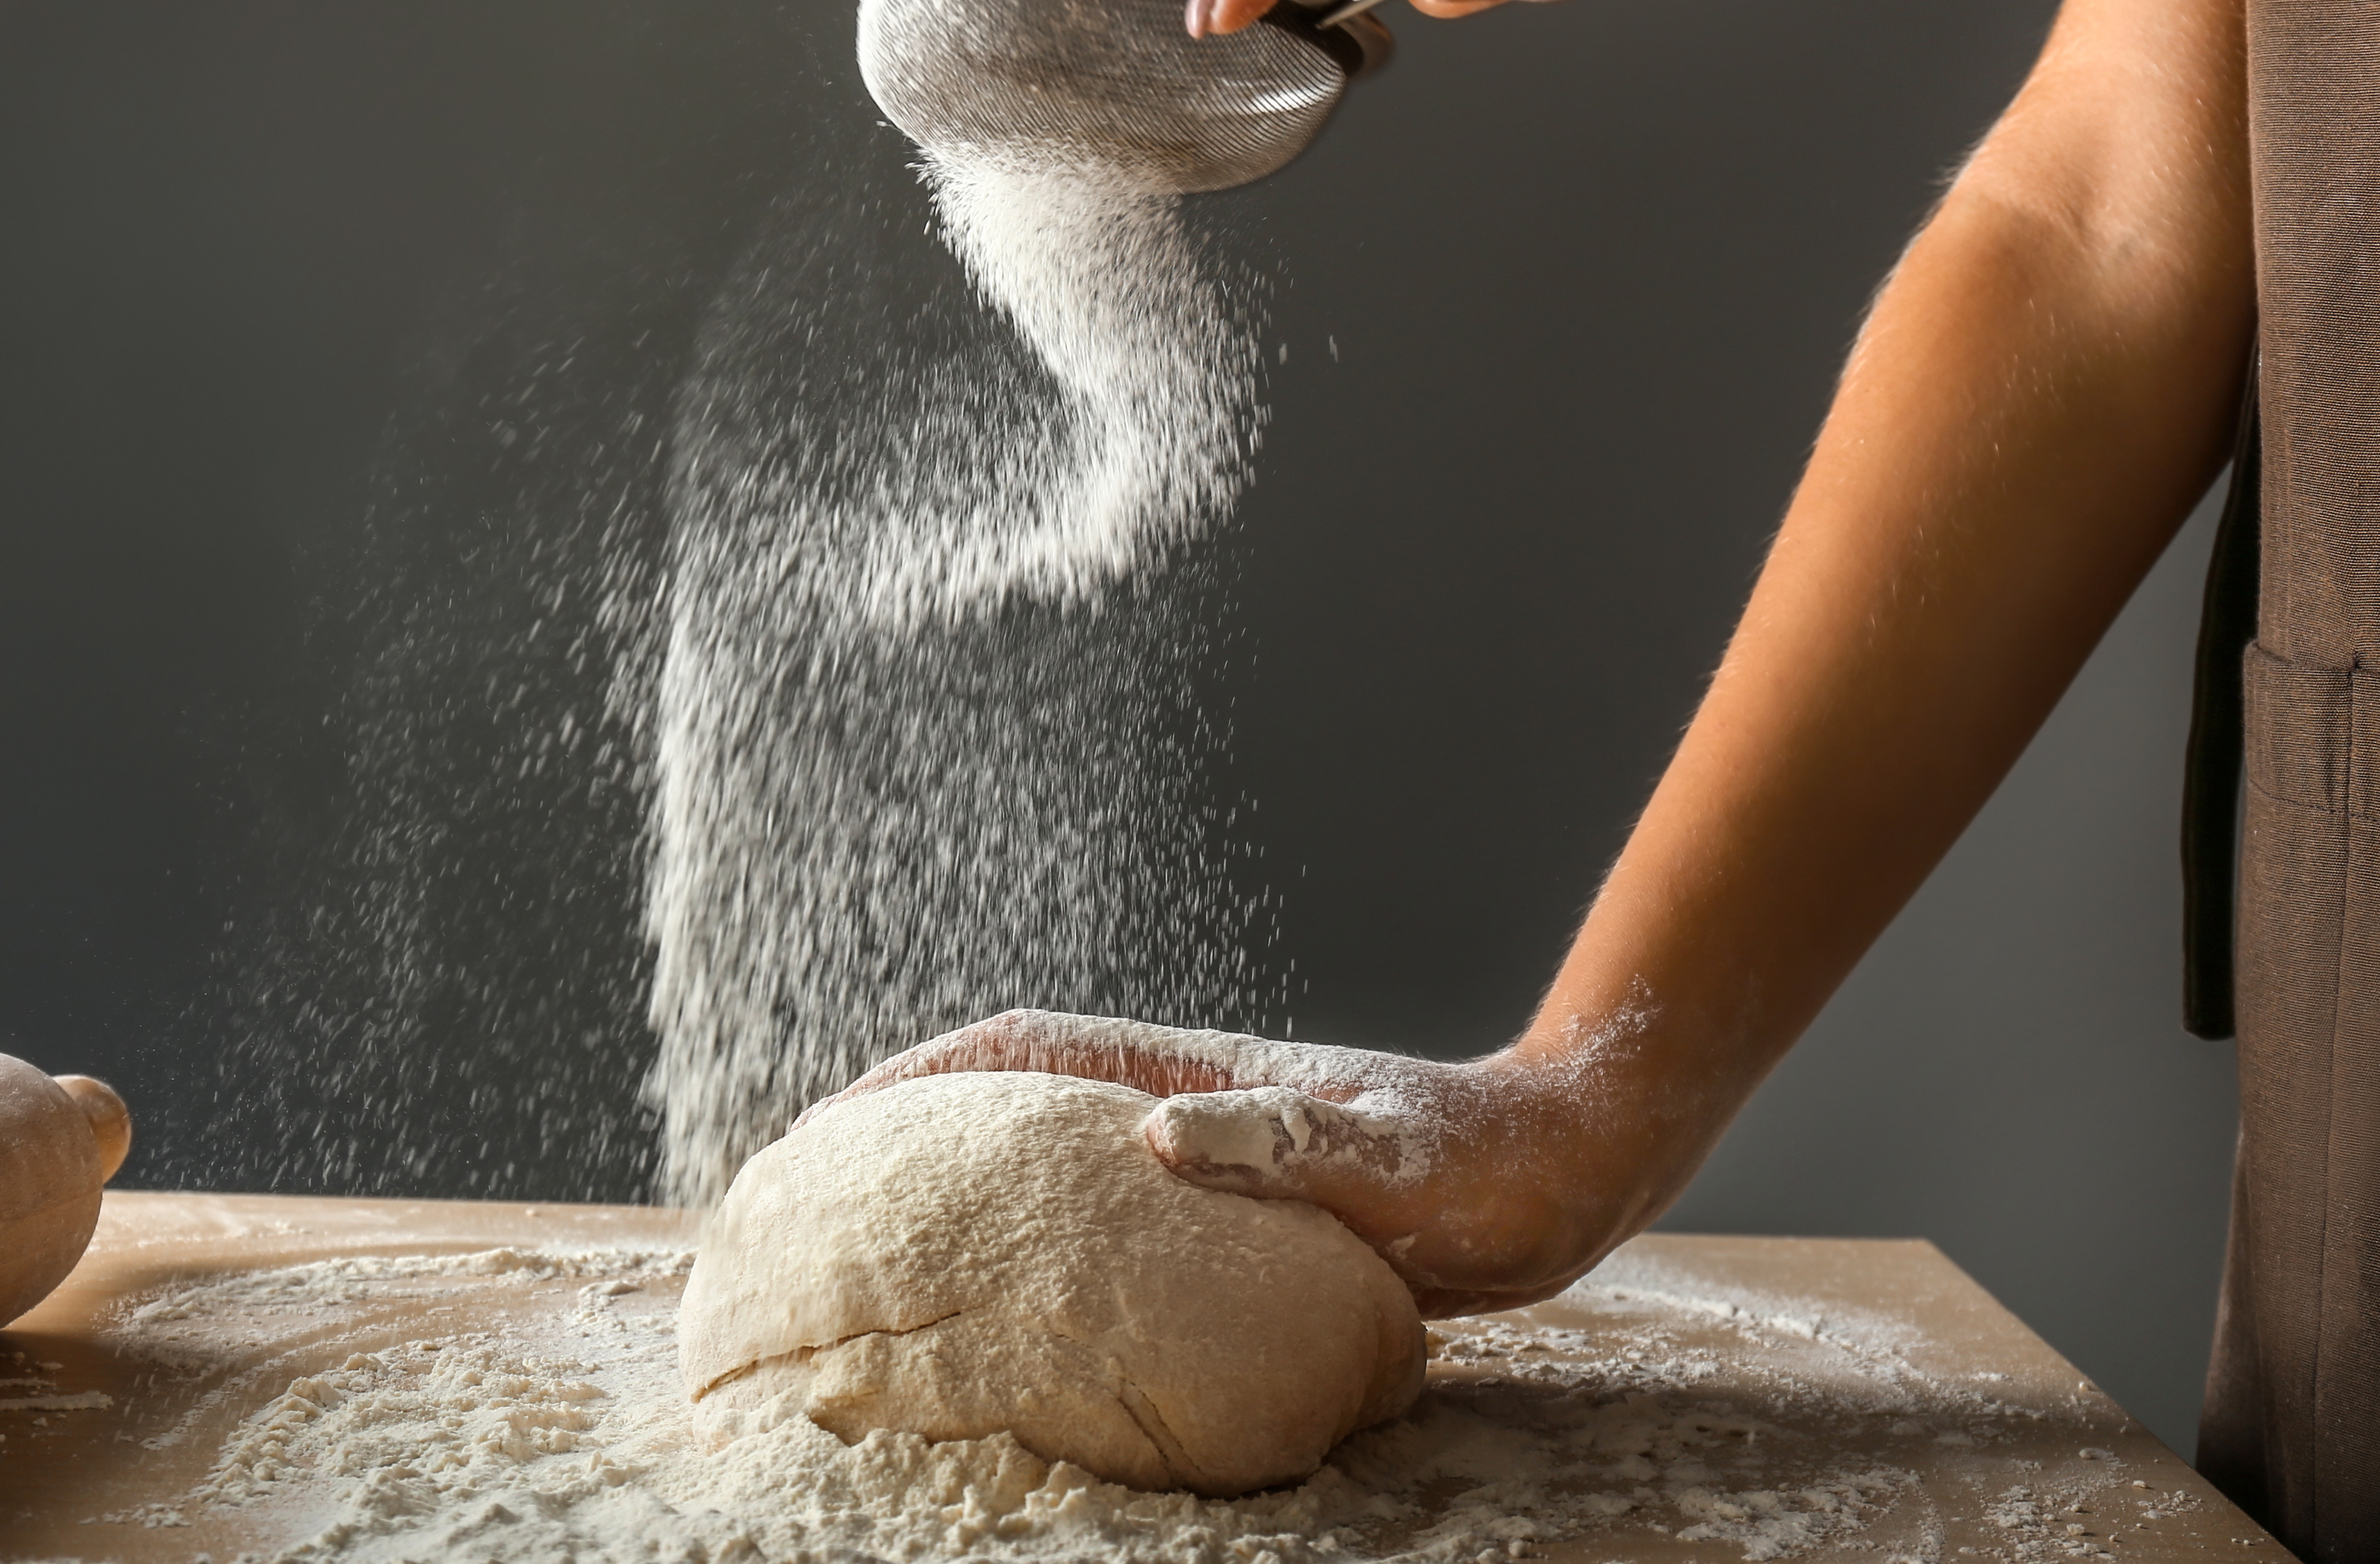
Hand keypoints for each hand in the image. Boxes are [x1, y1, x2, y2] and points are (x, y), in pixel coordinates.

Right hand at [800, 1006, 1699, 1317]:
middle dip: (906, 1140)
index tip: (828, 1124)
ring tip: (878, 1269)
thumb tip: (1157, 1135)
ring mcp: (1202, 1162)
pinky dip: (1046, 1260)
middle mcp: (1178, 1113)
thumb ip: (1285, 1141)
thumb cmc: (1482, 1156)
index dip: (918, 1082)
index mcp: (1190, 1079)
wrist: (1566, 1168)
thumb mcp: (1386, 1154)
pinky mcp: (1233, 1220)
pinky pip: (1108, 1235)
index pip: (1022, 1055)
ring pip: (1048, 1169)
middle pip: (1008, 1105)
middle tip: (813, 1204)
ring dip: (962, 1199)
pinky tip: (1023, 1324)